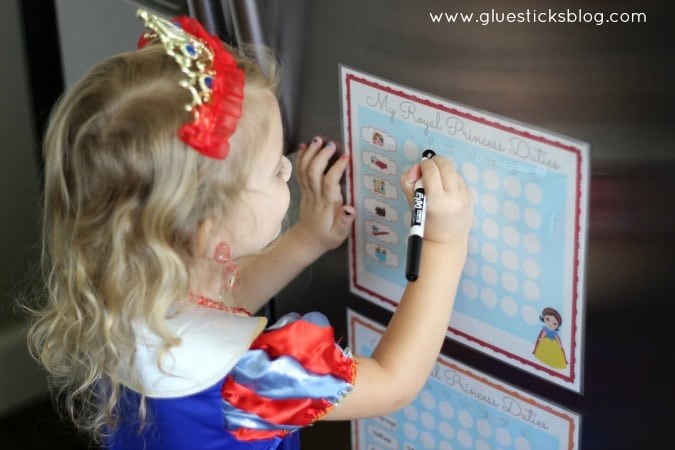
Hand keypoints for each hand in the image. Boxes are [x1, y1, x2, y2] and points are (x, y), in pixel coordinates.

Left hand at [294, 136, 354, 254]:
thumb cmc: (327, 236)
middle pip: (314, 173)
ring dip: (310, 154)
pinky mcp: (303, 190)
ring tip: (317, 139)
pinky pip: (300, 173)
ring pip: (305, 170)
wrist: (306, 241)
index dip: (336, 169)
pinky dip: (301, 158)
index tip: (344, 157)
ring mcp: (307, 192)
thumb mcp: (340, 234)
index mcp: (328, 205)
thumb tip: (349, 208)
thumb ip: (344, 221)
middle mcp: (316, 196)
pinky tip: (305, 147)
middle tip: (330, 144)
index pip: (330, 183)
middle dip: (321, 156)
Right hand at [400, 155, 473, 245]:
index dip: (424, 164)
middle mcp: (453, 197)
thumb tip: (416, 168)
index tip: (420, 167)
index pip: (431, 170)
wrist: (446, 242)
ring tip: (436, 176)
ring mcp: (464, 197)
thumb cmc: (426, 224)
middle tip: (429, 164)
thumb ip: (408, 183)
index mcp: (436, 200)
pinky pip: (460, 179)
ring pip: (454, 170)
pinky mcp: (471, 197)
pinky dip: (451, 178)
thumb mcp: (413, 204)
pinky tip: (445, 186)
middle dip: (436, 161)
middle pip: (445, 166)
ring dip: (444, 169)